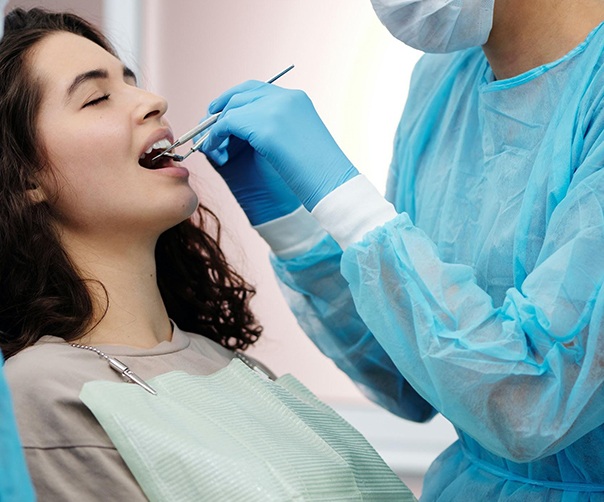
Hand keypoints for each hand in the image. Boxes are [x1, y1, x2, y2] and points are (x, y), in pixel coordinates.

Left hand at [201, 81, 357, 210]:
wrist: (332, 185)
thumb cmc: (320, 173)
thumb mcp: (299, 142)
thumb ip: (277, 129)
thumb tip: (250, 133)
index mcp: (297, 100)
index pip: (259, 89)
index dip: (238, 99)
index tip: (223, 113)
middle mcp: (285, 98)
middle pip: (242, 94)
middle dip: (222, 109)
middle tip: (208, 126)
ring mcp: (274, 109)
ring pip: (232, 108)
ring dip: (216, 126)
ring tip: (210, 144)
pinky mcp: (263, 125)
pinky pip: (226, 124)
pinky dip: (215, 136)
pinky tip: (213, 151)